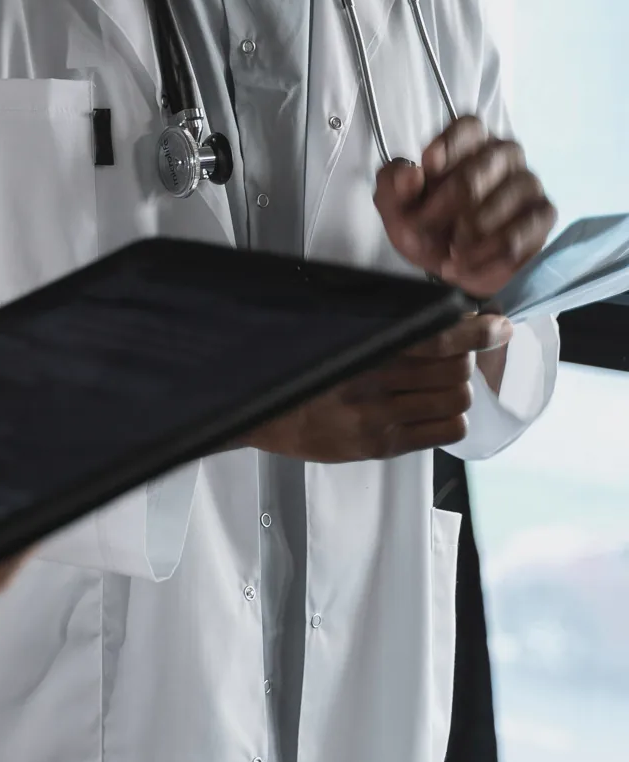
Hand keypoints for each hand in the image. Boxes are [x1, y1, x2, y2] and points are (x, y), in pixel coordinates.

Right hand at [250, 314, 510, 460]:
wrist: (265, 414)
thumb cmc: (300, 371)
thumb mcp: (335, 336)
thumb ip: (381, 329)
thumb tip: (434, 316)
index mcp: (363, 349)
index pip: (436, 337)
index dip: (475, 331)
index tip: (496, 325)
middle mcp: (374, 384)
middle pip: (454, 369)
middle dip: (463, 359)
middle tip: (453, 355)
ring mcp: (381, 418)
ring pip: (456, 399)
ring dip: (456, 388)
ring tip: (439, 384)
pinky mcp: (384, 445)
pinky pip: (446, 431)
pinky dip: (452, 417)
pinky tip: (433, 410)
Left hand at [375, 116, 555, 294]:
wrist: (448, 263)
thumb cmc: (423, 222)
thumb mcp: (395, 204)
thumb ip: (393, 184)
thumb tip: (410, 172)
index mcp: (469, 139)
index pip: (468, 126)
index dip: (447, 146)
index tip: (428, 168)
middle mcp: (504, 153)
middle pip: (474, 173)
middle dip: (441, 209)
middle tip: (422, 229)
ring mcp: (528, 182)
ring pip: (497, 206)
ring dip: (464, 238)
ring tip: (447, 253)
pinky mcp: (543, 215)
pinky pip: (517, 237)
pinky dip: (485, 258)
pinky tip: (467, 265)